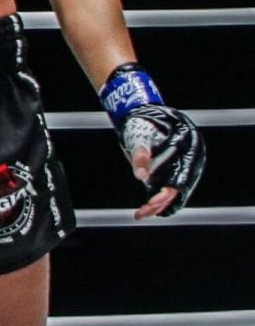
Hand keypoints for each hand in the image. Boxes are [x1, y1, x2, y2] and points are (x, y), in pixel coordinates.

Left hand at [100, 63, 205, 217]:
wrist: (136, 112)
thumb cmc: (138, 123)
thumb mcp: (138, 138)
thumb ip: (140, 156)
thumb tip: (141, 177)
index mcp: (188, 149)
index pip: (181, 180)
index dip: (167, 195)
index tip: (152, 205)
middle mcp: (189, 159)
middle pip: (179, 188)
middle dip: (161, 203)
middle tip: (142, 212)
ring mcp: (182, 164)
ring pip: (174, 191)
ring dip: (159, 204)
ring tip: (141, 213)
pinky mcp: (172, 167)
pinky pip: (169, 186)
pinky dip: (158, 198)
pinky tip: (146, 208)